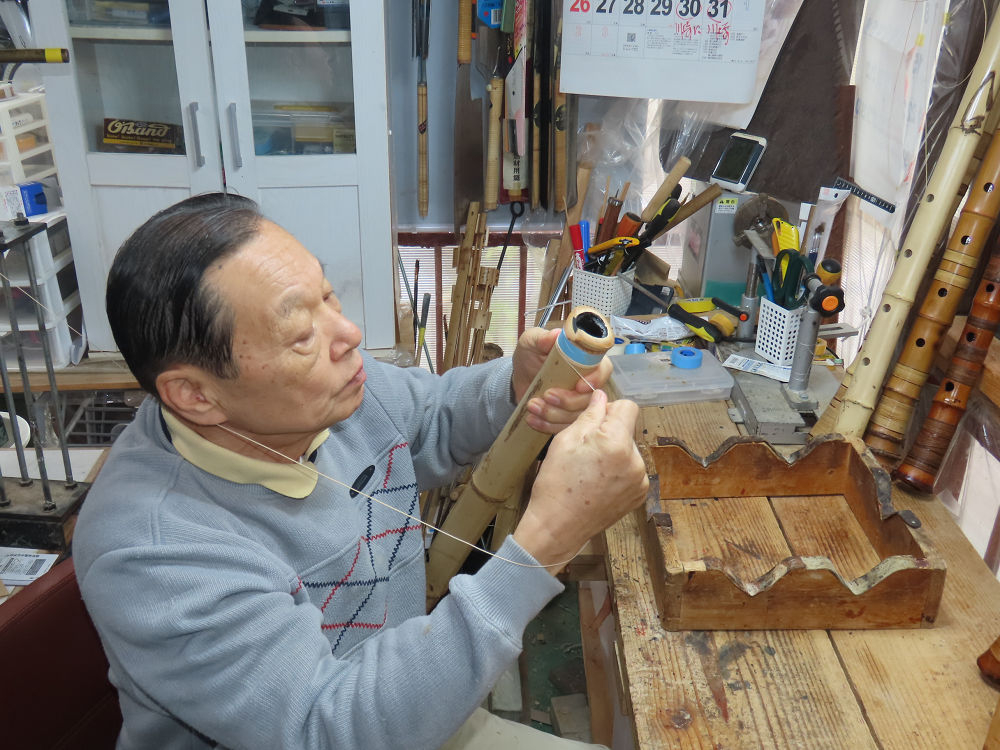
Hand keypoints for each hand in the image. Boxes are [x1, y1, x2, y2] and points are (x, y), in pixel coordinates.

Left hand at [511, 327, 613, 434]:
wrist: (519, 377)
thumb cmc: (530, 355)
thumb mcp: (531, 342)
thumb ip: (542, 338)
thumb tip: (555, 335)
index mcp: (587, 359)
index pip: (604, 369)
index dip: (595, 379)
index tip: (577, 385)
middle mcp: (588, 381)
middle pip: (591, 398)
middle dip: (568, 401)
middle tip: (545, 395)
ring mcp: (579, 402)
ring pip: (578, 416)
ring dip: (554, 414)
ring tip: (532, 405)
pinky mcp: (568, 417)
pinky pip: (565, 428)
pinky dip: (547, 426)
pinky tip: (532, 420)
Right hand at [513, 390, 647, 573]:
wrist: (558, 526)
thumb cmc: (556, 483)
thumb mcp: (565, 440)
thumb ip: (589, 415)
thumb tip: (601, 397)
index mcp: (617, 443)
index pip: (627, 407)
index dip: (608, 409)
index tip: (593, 420)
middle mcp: (635, 461)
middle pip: (627, 430)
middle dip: (609, 433)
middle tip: (585, 448)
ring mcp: (639, 480)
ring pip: (629, 450)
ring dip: (614, 452)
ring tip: (589, 468)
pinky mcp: (638, 495)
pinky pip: (631, 470)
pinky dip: (617, 470)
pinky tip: (597, 481)